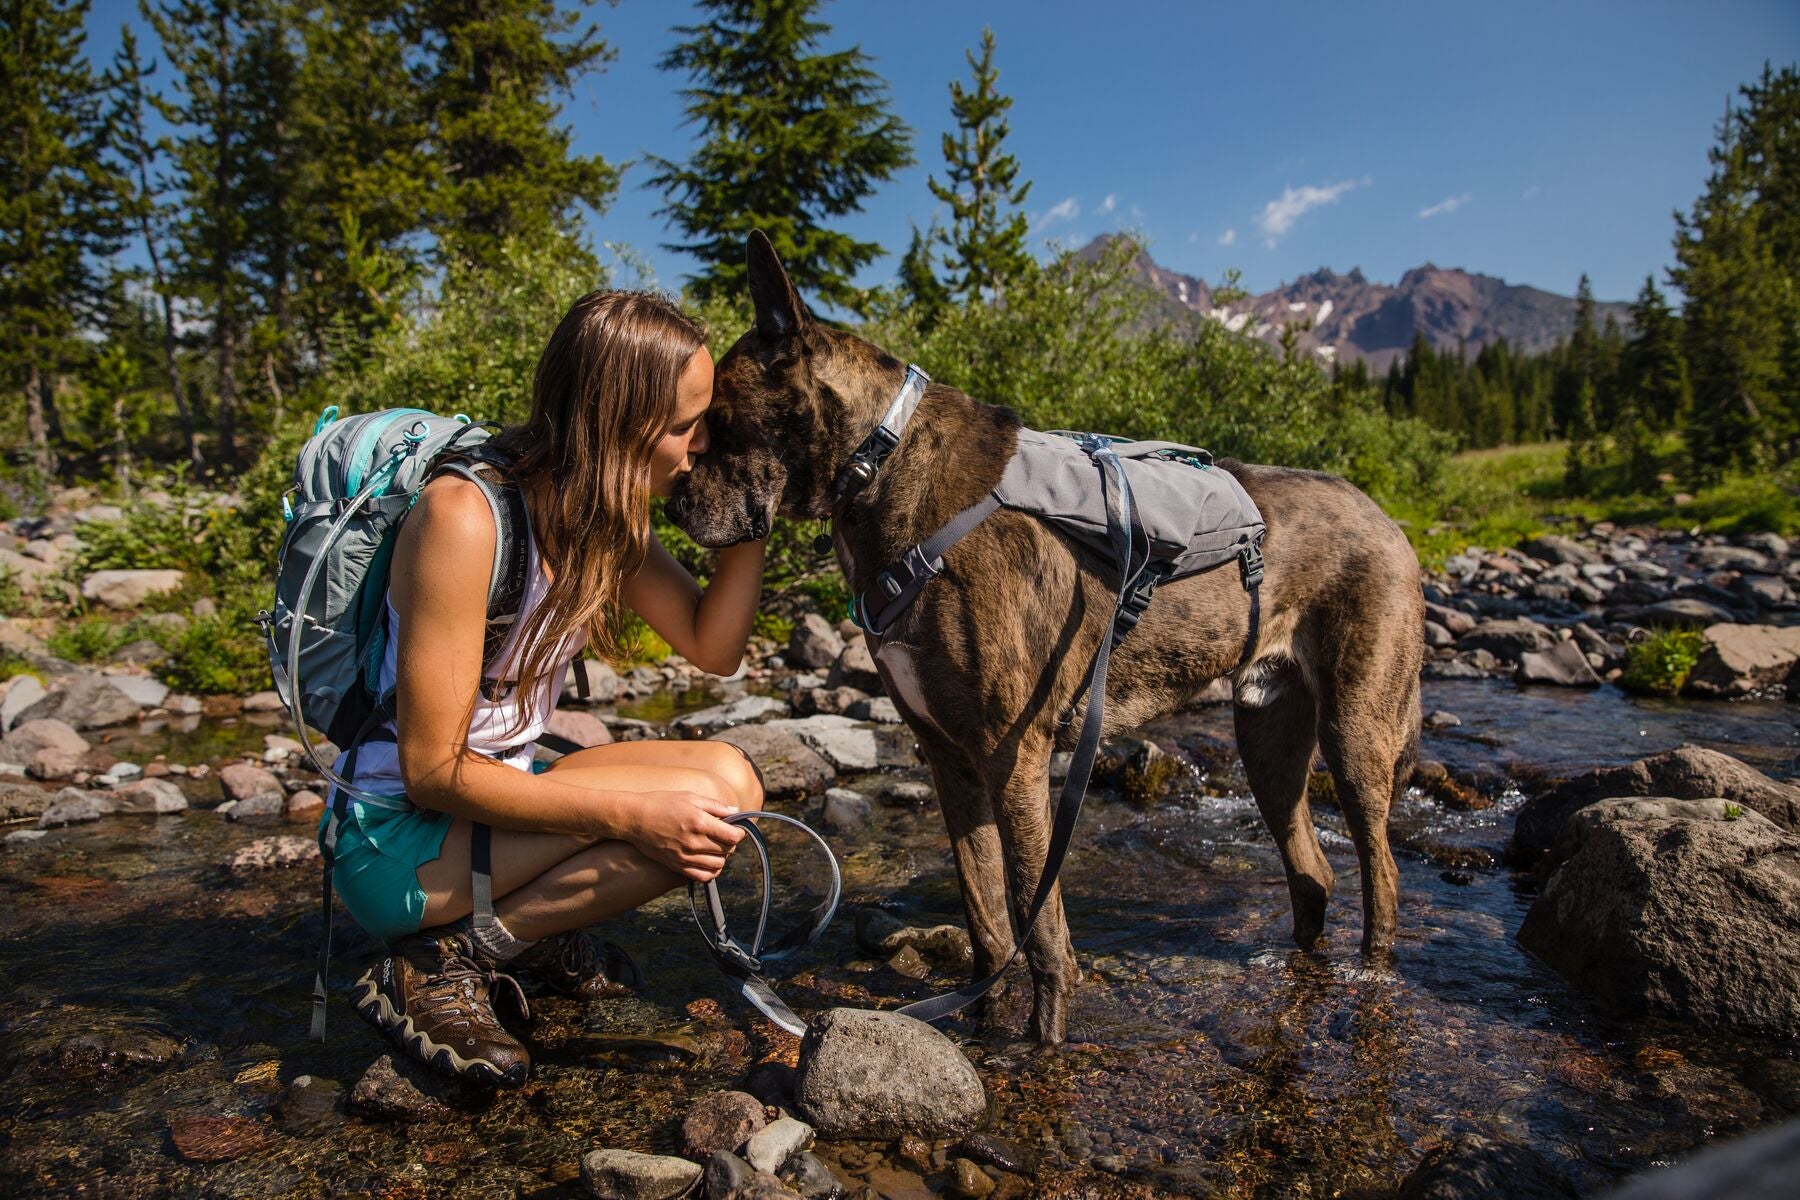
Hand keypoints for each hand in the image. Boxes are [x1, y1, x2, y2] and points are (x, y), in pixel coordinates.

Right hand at [624, 790, 746, 881]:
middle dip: (730, 843)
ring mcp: (685, 856)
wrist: (634, 818)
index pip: (733, 837)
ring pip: (718, 864)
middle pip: (727, 850)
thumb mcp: (690, 797)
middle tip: (723, 835)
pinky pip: (702, 876)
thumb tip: (736, 811)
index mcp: (700, 822)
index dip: (739, 832)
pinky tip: (709, 861)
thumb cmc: (662, 803)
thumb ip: (715, 806)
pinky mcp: (676, 866)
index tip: (735, 828)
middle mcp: (694, 842)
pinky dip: (711, 871)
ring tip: (715, 847)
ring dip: (721, 856)